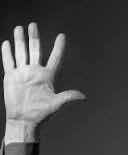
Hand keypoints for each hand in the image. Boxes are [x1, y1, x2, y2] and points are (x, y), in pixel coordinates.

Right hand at [1, 23, 84, 142]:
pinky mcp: (11, 77)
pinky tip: (7, 43)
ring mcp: (23, 73)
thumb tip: (83, 97)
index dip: (58, 47)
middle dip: (34, 38)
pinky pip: (9, 61)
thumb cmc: (41, 113)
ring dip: (20, 40)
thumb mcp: (56, 104)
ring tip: (20, 28)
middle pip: (35, 51)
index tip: (62, 36)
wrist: (24, 120)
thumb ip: (68, 97)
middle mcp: (35, 72)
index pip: (55, 58)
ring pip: (21, 52)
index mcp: (47, 77)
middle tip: (33, 25)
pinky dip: (7, 52)